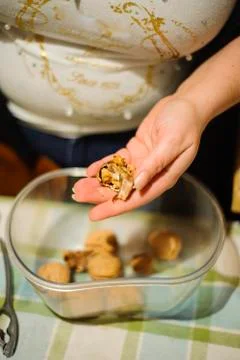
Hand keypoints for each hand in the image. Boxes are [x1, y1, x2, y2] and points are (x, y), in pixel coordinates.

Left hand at [73, 96, 205, 219]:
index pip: (136, 198)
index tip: (94, 214)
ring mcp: (141, 163)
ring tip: (78, 186)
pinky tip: (90, 171)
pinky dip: (103, 166)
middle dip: (99, 194)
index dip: (114, 207)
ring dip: (98, 182)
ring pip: (116, 177)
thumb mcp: (172, 142)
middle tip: (78, 196)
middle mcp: (150, 175)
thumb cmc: (185, 124)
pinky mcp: (135, 152)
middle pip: (122, 190)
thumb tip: (138, 184)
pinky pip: (116, 162)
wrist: (185, 105)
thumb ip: (156, 163)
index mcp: (163, 178)